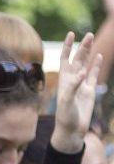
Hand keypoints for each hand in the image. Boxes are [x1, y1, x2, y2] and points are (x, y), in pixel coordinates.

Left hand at [51, 31, 100, 152]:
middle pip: (78, 59)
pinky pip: (94, 75)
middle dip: (83, 47)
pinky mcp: (90, 91)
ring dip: (89, 53)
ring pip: (86, 65)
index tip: (71, 34)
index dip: (68, 46)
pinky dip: (96, 66)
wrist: (72, 129)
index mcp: (64, 79)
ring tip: (93, 40)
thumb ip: (73, 87)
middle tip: (90, 34)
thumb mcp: (66, 101)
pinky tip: (99, 57)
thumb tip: (82, 73)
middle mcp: (72, 79)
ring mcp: (82, 84)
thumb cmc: (66, 116)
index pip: (65, 59)